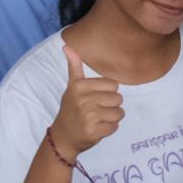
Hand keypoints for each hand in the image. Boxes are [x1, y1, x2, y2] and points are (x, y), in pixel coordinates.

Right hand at [49, 45, 125, 160]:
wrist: (63, 136)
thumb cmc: (71, 109)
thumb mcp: (72, 86)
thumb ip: (74, 67)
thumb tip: (66, 46)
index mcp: (80, 86)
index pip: (114, 85)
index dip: (107, 92)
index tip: (94, 98)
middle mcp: (84, 100)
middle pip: (118, 99)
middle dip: (111, 106)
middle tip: (96, 110)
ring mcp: (89, 116)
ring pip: (119, 113)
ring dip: (112, 118)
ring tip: (98, 119)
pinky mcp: (94, 131)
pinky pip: (115, 127)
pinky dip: (109, 129)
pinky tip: (97, 128)